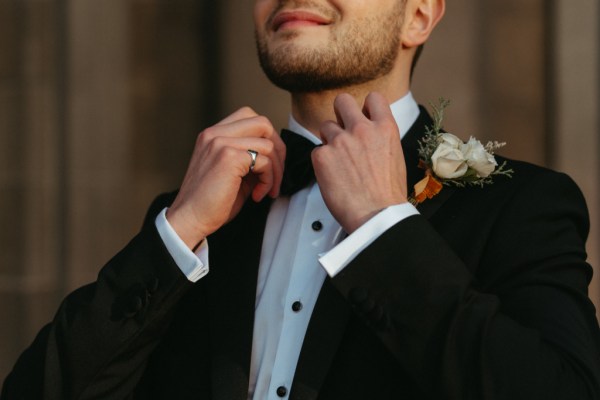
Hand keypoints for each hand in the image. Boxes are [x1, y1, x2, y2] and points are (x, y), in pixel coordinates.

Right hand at [167, 107, 285, 248]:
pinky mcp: (229, 157)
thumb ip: (249, 159)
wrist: (189, 220)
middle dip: (278, 149)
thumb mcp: (231, 173)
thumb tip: (275, 158)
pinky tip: (257, 195)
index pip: (249, 117)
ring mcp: (221, 143)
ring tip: (266, 190)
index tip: (270, 164)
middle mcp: (214, 133)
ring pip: (268, 144)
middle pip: (262, 123)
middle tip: (277, 174)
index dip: (267, 138)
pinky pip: (265, 161)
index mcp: (213, 135)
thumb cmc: (209, 202)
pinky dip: (268, 180)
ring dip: (276, 171)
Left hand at [312, 92, 407, 232]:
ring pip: (326, 126)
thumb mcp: (395, 157)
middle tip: (342, 130)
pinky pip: (316, 150)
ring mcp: (341, 141)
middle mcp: (362, 129)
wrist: (376, 216)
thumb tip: (370, 131)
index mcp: (385, 128)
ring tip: (339, 162)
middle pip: (342, 100)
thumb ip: (380, 138)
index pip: (373, 97)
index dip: (365, 107)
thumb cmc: (387, 195)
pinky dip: (321, 162)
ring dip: (329, 140)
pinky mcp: (322, 156)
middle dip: (340, 113)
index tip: (363, 117)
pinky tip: (333, 177)